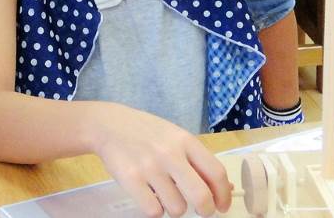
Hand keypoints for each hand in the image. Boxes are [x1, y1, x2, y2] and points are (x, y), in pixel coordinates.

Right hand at [91, 105, 230, 217]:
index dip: (223, 195)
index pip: (216, 173)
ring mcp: (149, 167)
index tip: (222, 206)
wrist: (108, 124)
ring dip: (175, 208)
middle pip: (200, 196)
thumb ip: (198, 161)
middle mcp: (169, 153)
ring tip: (165, 194)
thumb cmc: (147, 133)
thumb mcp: (175, 138)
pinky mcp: (131, 179)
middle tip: (202, 211)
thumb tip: (225, 189)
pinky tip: (150, 195)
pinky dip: (155, 209)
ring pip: (177, 209)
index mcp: (185, 140)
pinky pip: (154, 211)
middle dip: (206, 210)